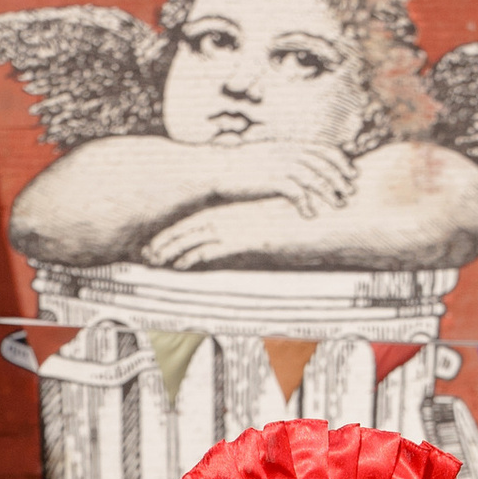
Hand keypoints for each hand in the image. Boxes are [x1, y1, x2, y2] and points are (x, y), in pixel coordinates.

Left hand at [143, 197, 311, 267]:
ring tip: (152, 261)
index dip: (180, 229)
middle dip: (167, 238)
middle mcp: (238, 216)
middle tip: (145, 251)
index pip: (204, 218)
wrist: (332, 219)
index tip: (162, 240)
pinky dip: (192, 257)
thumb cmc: (313, 226)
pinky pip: (214, 248)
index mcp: (243, 211)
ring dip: (172, 249)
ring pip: (197, 236)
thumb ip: (266, 236)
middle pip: (193, 225)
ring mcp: (242, 225)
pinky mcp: (248, 238)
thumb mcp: (285, 230)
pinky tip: (177, 267)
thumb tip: (259, 247)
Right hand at [233, 140, 355, 215]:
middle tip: (350, 193)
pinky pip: (297, 193)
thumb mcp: (268, 155)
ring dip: (329, 193)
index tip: (353, 173)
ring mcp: (281, 165)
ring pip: (315, 179)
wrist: (217, 168)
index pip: (324, 150)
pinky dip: (306, 204)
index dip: (341, 161)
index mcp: (289, 144)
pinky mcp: (272, 180)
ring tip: (338, 205)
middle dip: (340, 179)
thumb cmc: (241, 165)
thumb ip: (286, 159)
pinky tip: (310, 214)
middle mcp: (288, 152)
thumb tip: (300, 170)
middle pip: (323, 165)